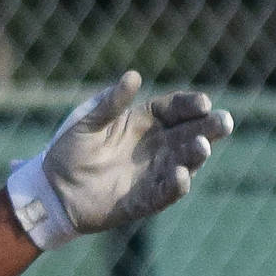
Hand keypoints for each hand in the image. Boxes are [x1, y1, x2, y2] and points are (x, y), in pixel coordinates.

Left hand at [6, 71, 233, 249]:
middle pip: (192, 132)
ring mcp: (154, 172)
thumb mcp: (86, 122)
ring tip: (201, 147)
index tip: (203, 103)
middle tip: (224, 123)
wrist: (51, 190)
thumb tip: (133, 76)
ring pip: (185, 162)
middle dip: (210, 127)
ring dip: (196, 155)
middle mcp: (158, 145)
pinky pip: (166, 192)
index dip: (192, 105)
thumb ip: (109, 103)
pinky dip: (176, 185)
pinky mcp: (145, 199)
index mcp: (146, 120)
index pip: (178, 108)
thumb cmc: (68, 150)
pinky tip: (182, 176)